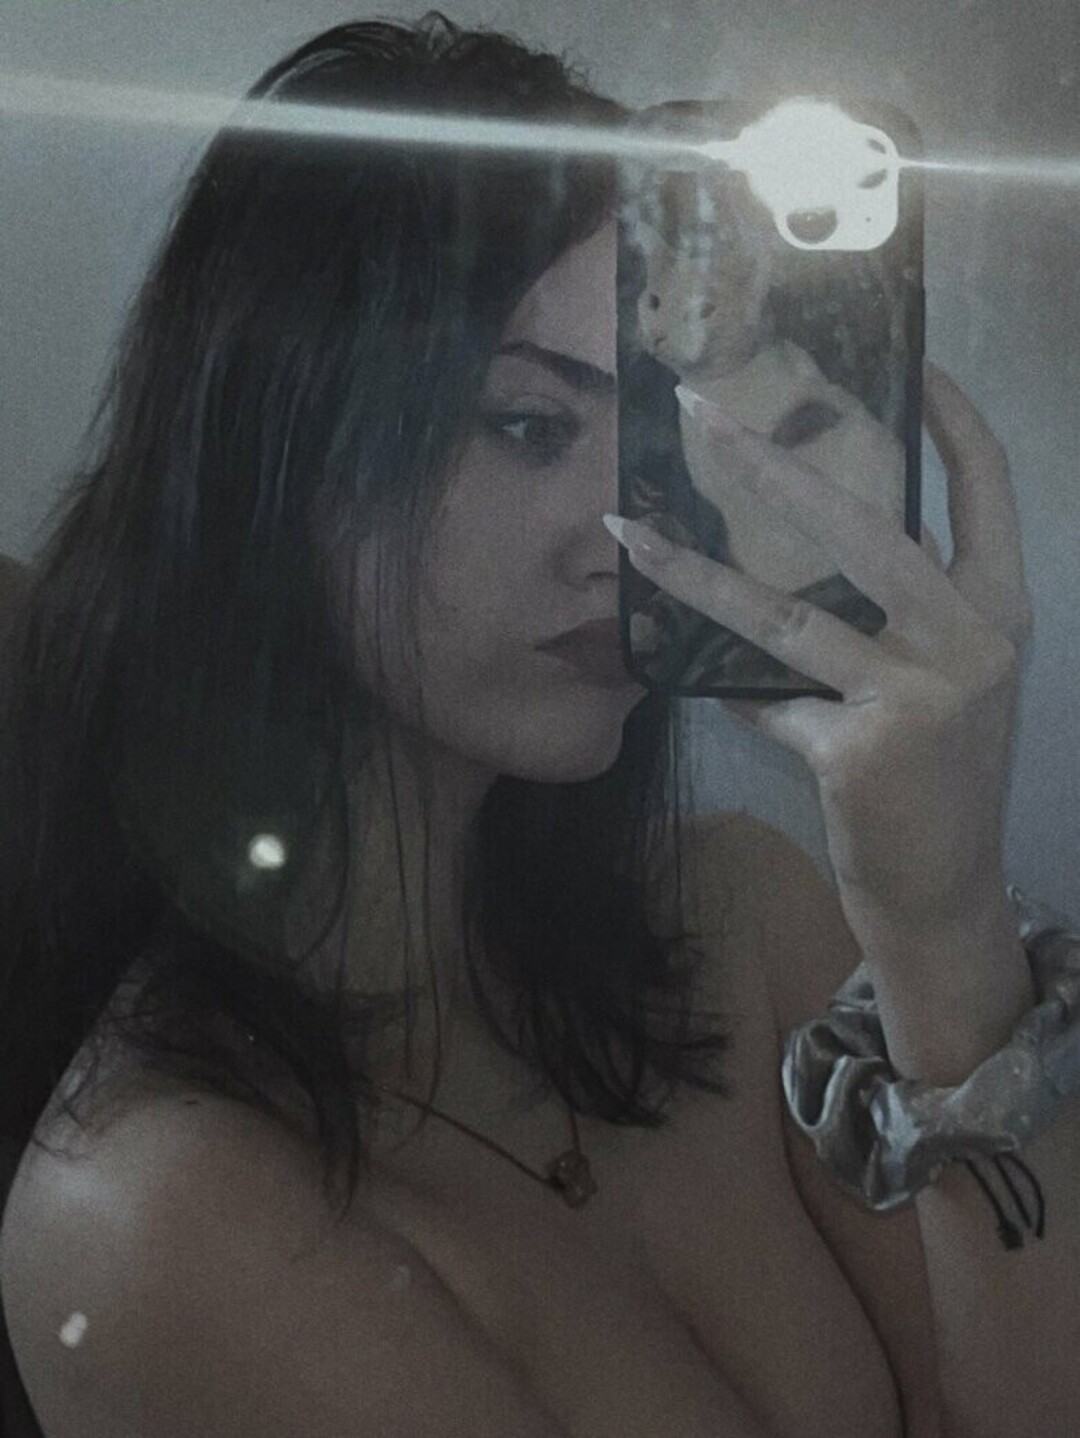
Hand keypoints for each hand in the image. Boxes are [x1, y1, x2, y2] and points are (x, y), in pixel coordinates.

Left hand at [608, 364, 1033, 931]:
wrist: (943, 888)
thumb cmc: (934, 777)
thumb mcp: (936, 681)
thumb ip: (892, 613)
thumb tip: (794, 547)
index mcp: (997, 609)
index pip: (987, 487)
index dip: (952, 419)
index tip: (908, 359)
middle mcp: (972, 638)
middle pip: (865, 525)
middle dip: (771, 461)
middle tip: (699, 409)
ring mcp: (921, 692)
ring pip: (786, 613)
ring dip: (694, 571)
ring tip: (628, 531)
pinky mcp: (864, 746)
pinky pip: (765, 699)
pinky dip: (725, 691)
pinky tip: (680, 677)